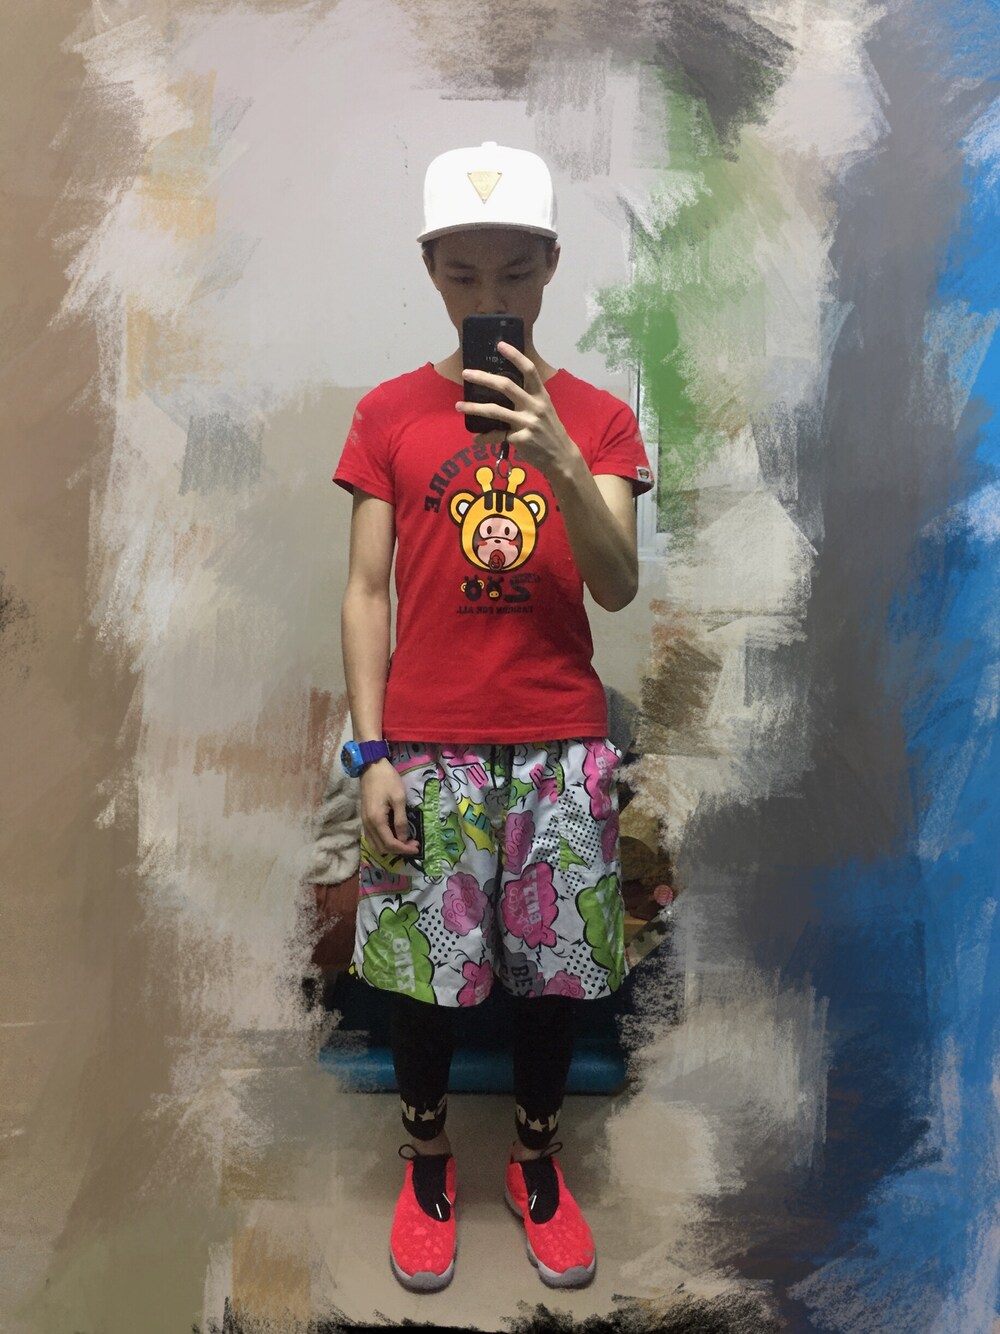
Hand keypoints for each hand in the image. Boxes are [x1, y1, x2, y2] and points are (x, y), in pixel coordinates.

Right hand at [359, 758, 418, 857]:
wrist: (371, 767)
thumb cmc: (387, 780)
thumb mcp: (399, 799)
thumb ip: (401, 821)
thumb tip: (404, 839)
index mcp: (376, 820)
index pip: (390, 843)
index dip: (404, 849)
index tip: (417, 847)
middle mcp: (368, 825)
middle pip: (382, 848)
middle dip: (398, 850)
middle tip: (413, 844)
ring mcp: (364, 822)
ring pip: (375, 845)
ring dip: (390, 847)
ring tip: (404, 842)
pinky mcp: (364, 819)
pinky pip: (372, 838)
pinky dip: (383, 842)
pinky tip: (394, 836)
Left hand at [457, 342, 578, 481]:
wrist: (561, 457)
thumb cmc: (549, 430)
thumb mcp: (545, 409)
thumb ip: (528, 398)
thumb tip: (504, 387)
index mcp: (541, 395)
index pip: (529, 370)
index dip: (515, 355)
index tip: (500, 345)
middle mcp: (535, 406)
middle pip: (506, 386)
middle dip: (483, 378)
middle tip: (466, 373)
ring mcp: (527, 423)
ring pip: (495, 411)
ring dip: (474, 408)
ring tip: (459, 406)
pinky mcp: (521, 439)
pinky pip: (497, 436)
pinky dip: (484, 438)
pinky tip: (475, 439)